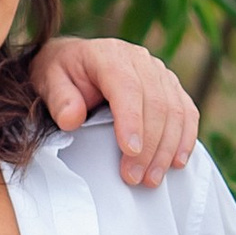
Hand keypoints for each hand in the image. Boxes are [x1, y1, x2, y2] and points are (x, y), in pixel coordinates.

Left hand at [32, 35, 197, 184]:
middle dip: (149, 145)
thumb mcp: (48, 81)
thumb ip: (59, 99)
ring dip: (167, 148)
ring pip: (175, 110)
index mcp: (109, 55)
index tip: (130, 151)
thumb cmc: (61, 75)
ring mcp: (159, 73)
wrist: (74, 62)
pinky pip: (187, 112)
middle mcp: (140, 60)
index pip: (127, 87)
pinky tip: (176, 162)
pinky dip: (185, 139)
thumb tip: (71, 119)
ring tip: (151, 179)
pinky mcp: (171, 87)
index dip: (132, 120)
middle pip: (156, 103)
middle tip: (135, 178)